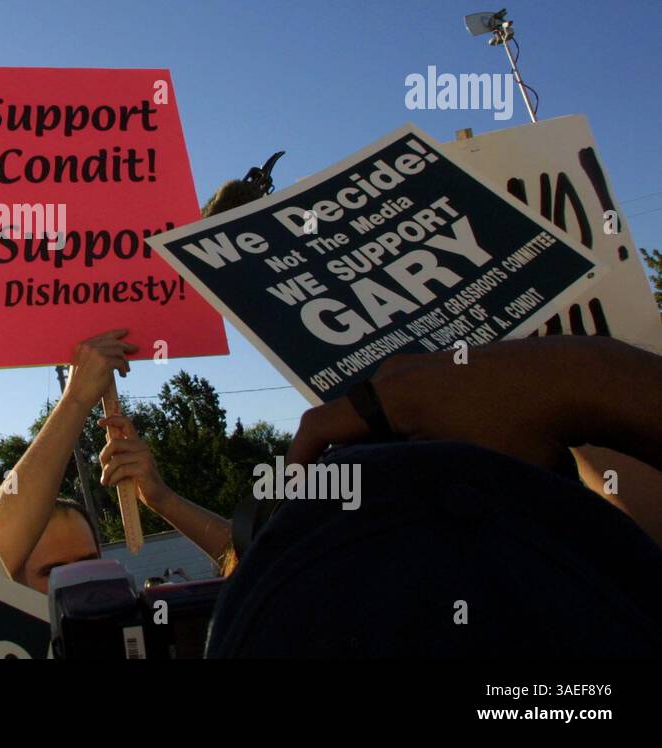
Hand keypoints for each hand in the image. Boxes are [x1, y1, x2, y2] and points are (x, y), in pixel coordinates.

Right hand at [63, 330, 137, 404]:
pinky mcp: (105, 362)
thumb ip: (93, 355)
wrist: (77, 398)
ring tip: (125, 370)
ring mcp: (97, 353)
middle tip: (135, 348)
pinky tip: (122, 375)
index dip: (116, 333)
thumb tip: (115, 351)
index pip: (102, 336)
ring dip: (124, 361)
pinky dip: (123, 369)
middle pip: (113, 342)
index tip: (125, 332)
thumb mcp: (82, 365)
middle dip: (125, 346)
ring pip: (119, 352)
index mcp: (81, 346)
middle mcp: (89, 347)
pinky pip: (121, 362)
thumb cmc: (81, 385)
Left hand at [98, 415, 170, 510]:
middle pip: (114, 443)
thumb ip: (118, 451)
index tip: (99, 422)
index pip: (126, 422)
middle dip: (103, 456)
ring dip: (107, 472)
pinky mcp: (144, 468)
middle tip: (102, 468)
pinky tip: (112, 484)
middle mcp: (142, 446)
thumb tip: (106, 434)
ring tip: (105, 481)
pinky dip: (113, 478)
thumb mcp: (126, 463)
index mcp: (137, 442)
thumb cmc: (138, 480)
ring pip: (116, 459)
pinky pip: (122, 470)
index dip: (112, 419)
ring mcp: (144, 456)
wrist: (156, 496)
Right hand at [287, 339, 592, 470]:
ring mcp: (419, 364)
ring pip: (374, 411)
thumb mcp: (462, 464)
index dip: (299, 460)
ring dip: (372, 443)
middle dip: (338, 456)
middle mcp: (395, 372)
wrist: (571, 378)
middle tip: (342, 495)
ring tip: (387, 481)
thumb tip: (382, 505)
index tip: (298, 493)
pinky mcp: (441, 367)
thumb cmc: (521, 424)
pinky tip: (424, 456)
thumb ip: (413, 480)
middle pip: (345, 418)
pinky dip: (395, 429)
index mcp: (391, 394)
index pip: (320, 424)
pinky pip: (399, 400)